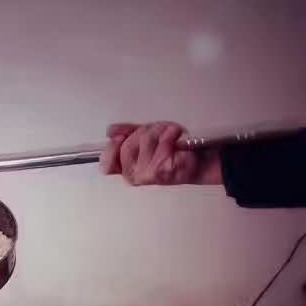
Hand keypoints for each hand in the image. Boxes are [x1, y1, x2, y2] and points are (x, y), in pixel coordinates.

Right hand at [101, 122, 221, 185]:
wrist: (198, 162)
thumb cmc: (172, 151)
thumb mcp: (145, 139)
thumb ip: (126, 134)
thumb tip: (110, 130)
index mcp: (126, 170)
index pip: (107, 164)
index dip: (112, 148)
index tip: (121, 137)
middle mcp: (134, 176)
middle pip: (127, 145)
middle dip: (144, 132)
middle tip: (158, 132)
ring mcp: (148, 175)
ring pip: (145, 139)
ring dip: (161, 129)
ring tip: (171, 135)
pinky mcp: (163, 170)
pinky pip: (162, 141)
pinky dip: (172, 133)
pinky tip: (177, 138)